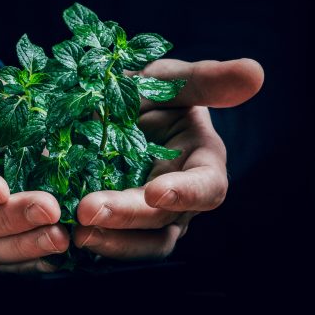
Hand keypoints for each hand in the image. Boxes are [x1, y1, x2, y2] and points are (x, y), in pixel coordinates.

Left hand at [73, 58, 263, 259]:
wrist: (113, 105)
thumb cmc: (151, 92)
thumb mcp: (171, 79)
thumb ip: (206, 80)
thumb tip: (255, 72)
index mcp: (201, 164)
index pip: (207, 188)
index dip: (186, 194)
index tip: (156, 192)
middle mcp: (177, 198)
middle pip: (163, 222)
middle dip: (127, 217)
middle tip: (88, 210)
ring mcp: (146, 215)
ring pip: (138, 243)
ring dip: (108, 241)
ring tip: (74, 230)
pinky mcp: (115, 222)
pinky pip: (106, 238)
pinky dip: (86, 237)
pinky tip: (59, 230)